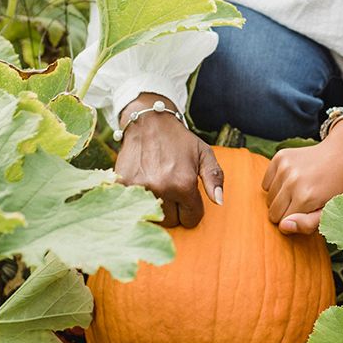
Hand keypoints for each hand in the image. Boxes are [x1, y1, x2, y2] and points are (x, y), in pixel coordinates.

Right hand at [115, 94, 222, 228]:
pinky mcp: (123, 185)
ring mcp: (140, 188)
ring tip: (159, 187)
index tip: (188, 197)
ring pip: (153, 217)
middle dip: (175, 210)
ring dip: (158, 207)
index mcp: (184, 183)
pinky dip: (139, 201)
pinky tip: (144, 185)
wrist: (148, 121)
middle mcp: (161, 188)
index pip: (191, 218)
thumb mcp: (204, 154)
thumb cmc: (179, 140)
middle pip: (172, 221)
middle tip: (172, 190)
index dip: (192, 210)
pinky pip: (134, 207)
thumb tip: (219, 202)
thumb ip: (215, 178)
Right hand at [262, 123, 342, 234]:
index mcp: (305, 198)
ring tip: (298, 190)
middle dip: (285, 211)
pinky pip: (266, 182)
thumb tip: (283, 226)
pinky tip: (291, 180)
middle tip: (302, 202)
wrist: (341, 155)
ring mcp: (285, 167)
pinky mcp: (280, 157)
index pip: (283, 222)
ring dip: (281, 197)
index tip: (306, 212)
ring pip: (268, 197)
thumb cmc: (336, 187)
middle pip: (273, 211)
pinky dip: (275, 184)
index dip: (294, 220)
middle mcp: (292, 181)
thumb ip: (307, 224)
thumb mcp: (329, 211)